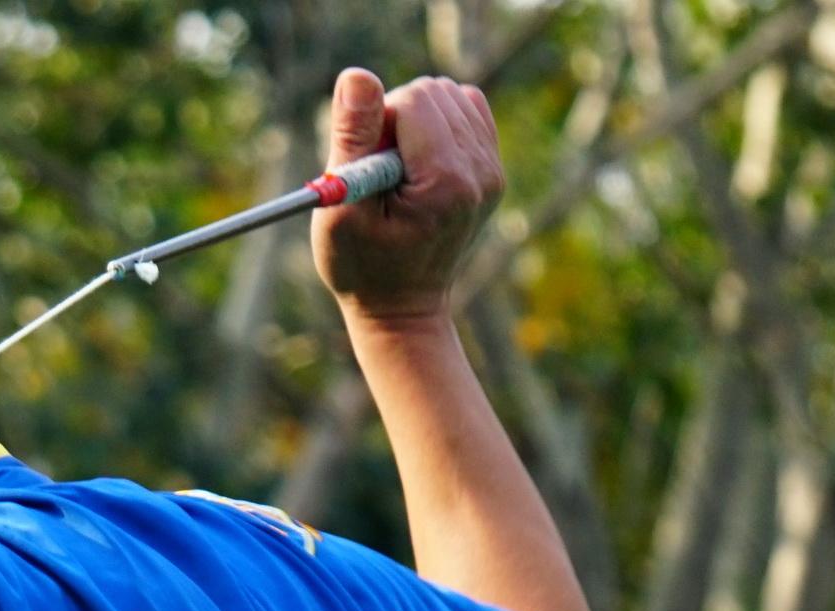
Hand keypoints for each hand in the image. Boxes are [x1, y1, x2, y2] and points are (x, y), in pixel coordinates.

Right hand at [311, 68, 504, 326]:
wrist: (402, 309)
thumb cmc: (360, 267)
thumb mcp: (341, 207)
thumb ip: (351, 138)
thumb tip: (357, 76)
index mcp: (445, 182)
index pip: (414, 100)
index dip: (377, 123)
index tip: (368, 167)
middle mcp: (480, 172)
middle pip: (434, 91)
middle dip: (396, 118)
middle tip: (381, 172)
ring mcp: (492, 171)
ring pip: (451, 95)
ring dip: (416, 121)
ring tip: (399, 172)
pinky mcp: (492, 169)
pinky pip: (468, 110)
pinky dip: (438, 125)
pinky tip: (420, 165)